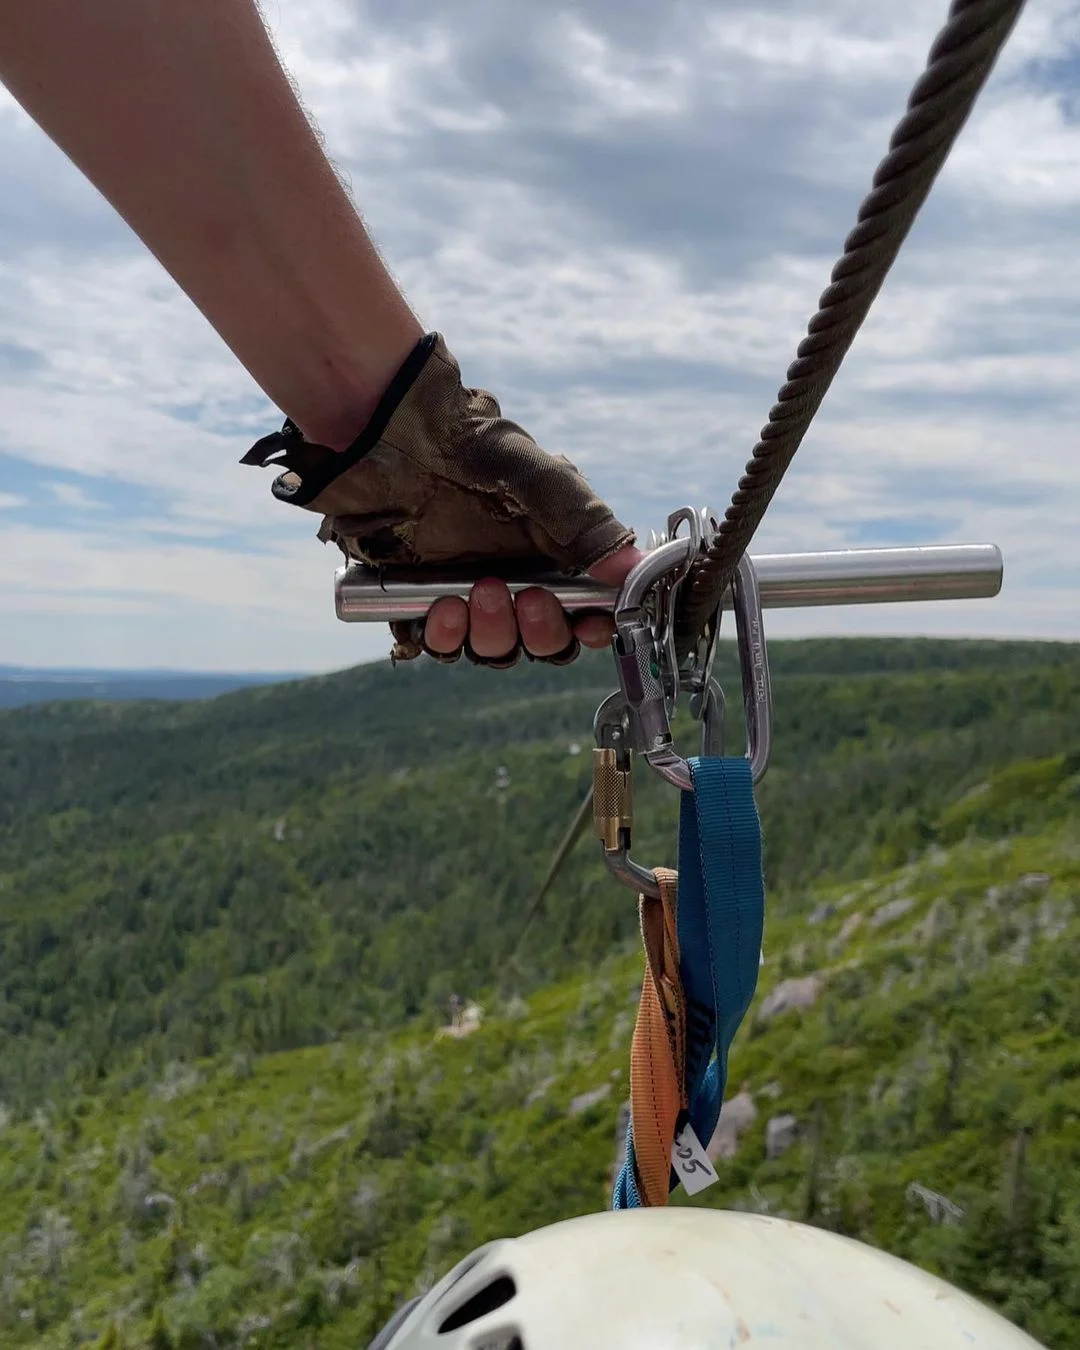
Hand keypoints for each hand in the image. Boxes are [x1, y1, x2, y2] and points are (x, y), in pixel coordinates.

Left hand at [245, 332, 640, 665]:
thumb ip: (586, 525)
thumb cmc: (466, 442)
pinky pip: (438, 643)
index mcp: (552, 553)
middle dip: (540, 632)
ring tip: (479, 594)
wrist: (387, 431)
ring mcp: (467, 592)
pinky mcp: (418, 599)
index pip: (583, 612)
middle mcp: (515, 579)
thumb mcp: (538, 479)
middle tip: (529, 601)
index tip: (590, 626)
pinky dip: (444, 637)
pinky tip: (443, 609)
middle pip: (542, 642)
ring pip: (493, 648)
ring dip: (493, 635)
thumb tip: (633, 570)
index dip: (590, 628)